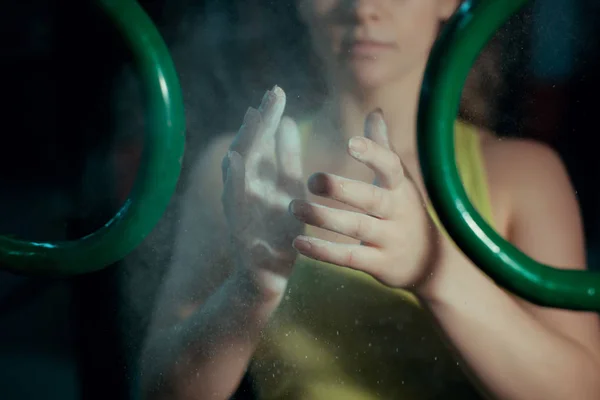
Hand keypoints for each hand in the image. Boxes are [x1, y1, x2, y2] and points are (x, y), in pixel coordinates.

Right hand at [221, 86, 304, 297]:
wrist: (266, 277)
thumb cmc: (277, 232)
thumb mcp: (287, 191)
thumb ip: (286, 159)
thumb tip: (288, 122)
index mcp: (260, 180)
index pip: (262, 143)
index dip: (268, 118)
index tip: (277, 92)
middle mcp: (246, 190)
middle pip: (250, 150)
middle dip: (261, 122)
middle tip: (271, 95)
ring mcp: (239, 210)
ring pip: (238, 171)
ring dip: (245, 144)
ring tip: (253, 118)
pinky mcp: (238, 230)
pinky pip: (233, 203)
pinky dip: (233, 180)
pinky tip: (234, 160)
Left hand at [289, 111, 438, 289]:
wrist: (431, 263)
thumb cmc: (405, 212)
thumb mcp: (400, 181)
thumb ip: (383, 148)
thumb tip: (374, 111)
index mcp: (401, 188)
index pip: (391, 166)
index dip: (374, 154)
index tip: (351, 143)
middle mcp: (398, 212)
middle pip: (371, 198)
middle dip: (341, 189)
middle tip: (311, 179)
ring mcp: (390, 240)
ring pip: (356, 227)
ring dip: (324, 218)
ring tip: (293, 207)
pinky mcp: (379, 265)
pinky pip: (349, 257)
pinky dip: (323, 251)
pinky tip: (298, 242)